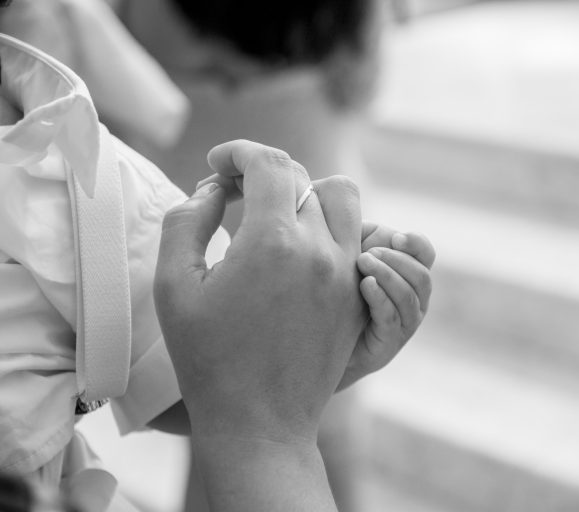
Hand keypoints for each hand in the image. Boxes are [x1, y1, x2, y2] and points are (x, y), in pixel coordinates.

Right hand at [154, 140, 364, 443]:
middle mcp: (320, 250)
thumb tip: (212, 188)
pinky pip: (355, 237)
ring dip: (307, 195)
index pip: (269, 163)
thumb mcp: (173, 287)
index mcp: (273, 242)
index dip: (240, 151)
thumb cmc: (208, 359)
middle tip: (233, 195)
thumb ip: (186, 221)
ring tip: (274, 218)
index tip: (218, 163)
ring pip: (342, 200)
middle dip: (264, 175)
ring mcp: (346, 273)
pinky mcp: (356, 296)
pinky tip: (297, 251)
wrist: (260, 422)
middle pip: (303, 178)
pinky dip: (329, 227)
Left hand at [337, 221, 435, 388]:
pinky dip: (380, 296)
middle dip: (395, 260)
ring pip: (408, 295)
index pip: (426, 254)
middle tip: (366, 254)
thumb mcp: (350, 259)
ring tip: (362, 263)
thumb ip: (362, 238)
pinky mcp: (389, 342)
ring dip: (386, 275)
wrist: (324, 343)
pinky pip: (392, 316)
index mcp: (409, 275)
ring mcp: (405, 323)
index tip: (396, 238)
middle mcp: (415, 299)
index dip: (416, 243)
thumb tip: (365, 221)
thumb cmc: (339, 294)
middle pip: (421, 275)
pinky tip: (365, 285)